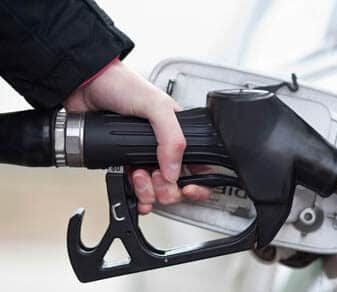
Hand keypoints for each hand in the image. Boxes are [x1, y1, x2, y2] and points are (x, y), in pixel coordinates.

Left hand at [64, 59, 209, 213]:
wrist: (85, 85)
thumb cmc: (122, 85)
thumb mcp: (156, 106)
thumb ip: (171, 138)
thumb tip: (174, 171)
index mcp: (178, 132)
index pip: (199, 165)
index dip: (198, 183)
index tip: (188, 188)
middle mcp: (163, 147)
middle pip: (177, 184)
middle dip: (167, 188)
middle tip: (155, 177)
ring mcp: (142, 156)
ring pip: (156, 190)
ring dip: (148, 191)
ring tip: (137, 175)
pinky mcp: (122, 162)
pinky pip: (134, 188)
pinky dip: (136, 196)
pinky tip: (134, 191)